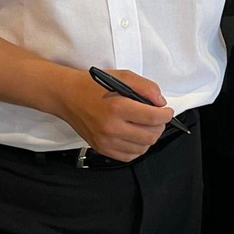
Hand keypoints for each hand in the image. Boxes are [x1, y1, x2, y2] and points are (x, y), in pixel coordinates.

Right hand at [52, 67, 172, 161]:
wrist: (67, 96)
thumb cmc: (93, 86)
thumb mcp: (122, 77)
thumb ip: (146, 87)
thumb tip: (161, 102)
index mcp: (117, 107)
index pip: (153, 117)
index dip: (166, 114)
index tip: (167, 111)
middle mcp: (111, 127)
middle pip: (150, 136)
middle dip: (159, 126)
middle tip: (157, 118)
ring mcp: (105, 141)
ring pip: (142, 148)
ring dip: (149, 137)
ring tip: (145, 126)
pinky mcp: (101, 149)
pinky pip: (129, 156)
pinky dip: (137, 147)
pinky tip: (134, 135)